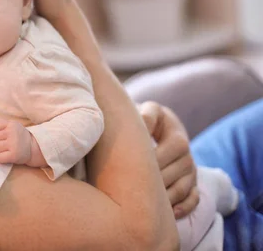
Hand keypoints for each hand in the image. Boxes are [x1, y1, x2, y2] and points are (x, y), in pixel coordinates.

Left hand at [0, 120, 32, 164]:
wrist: (33, 148)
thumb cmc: (18, 137)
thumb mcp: (11, 126)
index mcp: (11, 124)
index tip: (1, 136)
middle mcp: (12, 133)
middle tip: (5, 144)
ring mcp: (13, 144)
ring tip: (6, 150)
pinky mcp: (14, 155)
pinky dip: (0, 158)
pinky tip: (6, 156)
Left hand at [139, 101, 198, 218]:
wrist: (161, 128)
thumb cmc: (147, 120)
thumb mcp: (149, 112)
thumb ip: (146, 116)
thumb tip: (141, 124)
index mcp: (178, 135)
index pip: (175, 147)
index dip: (156, 157)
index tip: (135, 163)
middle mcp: (187, 153)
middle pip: (175, 172)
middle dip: (155, 181)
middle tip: (132, 189)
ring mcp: (190, 169)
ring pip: (182, 188)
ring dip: (166, 197)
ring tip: (146, 205)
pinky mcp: (192, 183)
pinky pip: (193, 199)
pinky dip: (184, 207)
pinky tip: (171, 214)